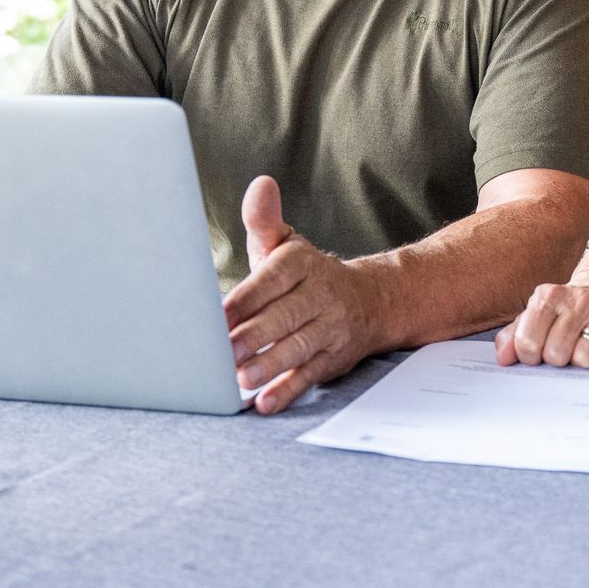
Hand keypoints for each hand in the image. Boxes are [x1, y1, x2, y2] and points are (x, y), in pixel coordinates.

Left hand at [222, 176, 378, 414]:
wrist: (371, 299)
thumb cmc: (307, 275)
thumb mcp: (287, 244)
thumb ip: (265, 220)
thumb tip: (260, 184)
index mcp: (301, 263)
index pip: (272, 280)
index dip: (245, 299)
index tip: (217, 316)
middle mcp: (321, 294)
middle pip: (284, 316)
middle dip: (253, 335)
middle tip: (223, 352)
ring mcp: (331, 327)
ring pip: (299, 347)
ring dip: (270, 365)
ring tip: (241, 379)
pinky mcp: (335, 357)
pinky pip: (311, 374)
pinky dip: (289, 389)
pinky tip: (266, 402)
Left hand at [494, 250, 588, 368]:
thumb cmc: (572, 307)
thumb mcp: (540, 311)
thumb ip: (516, 333)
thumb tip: (503, 359)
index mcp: (548, 296)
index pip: (527, 343)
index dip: (530, 357)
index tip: (538, 354)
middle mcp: (577, 301)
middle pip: (556, 354)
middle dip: (558, 360)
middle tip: (565, 349)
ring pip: (585, 358)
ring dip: (584, 360)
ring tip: (586, 346)